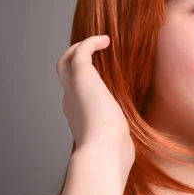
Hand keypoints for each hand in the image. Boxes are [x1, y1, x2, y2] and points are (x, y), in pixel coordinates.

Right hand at [55, 35, 134, 172]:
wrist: (103, 151)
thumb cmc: (112, 153)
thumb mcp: (114, 144)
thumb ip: (117, 143)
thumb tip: (130, 153)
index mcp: (78, 116)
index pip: (74, 93)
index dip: (83, 83)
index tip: (99, 78)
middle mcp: (71, 100)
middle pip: (64, 73)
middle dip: (75, 61)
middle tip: (92, 53)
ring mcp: (74, 88)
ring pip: (66, 60)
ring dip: (80, 47)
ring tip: (100, 41)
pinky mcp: (82, 76)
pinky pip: (81, 51)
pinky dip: (90, 42)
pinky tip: (106, 40)